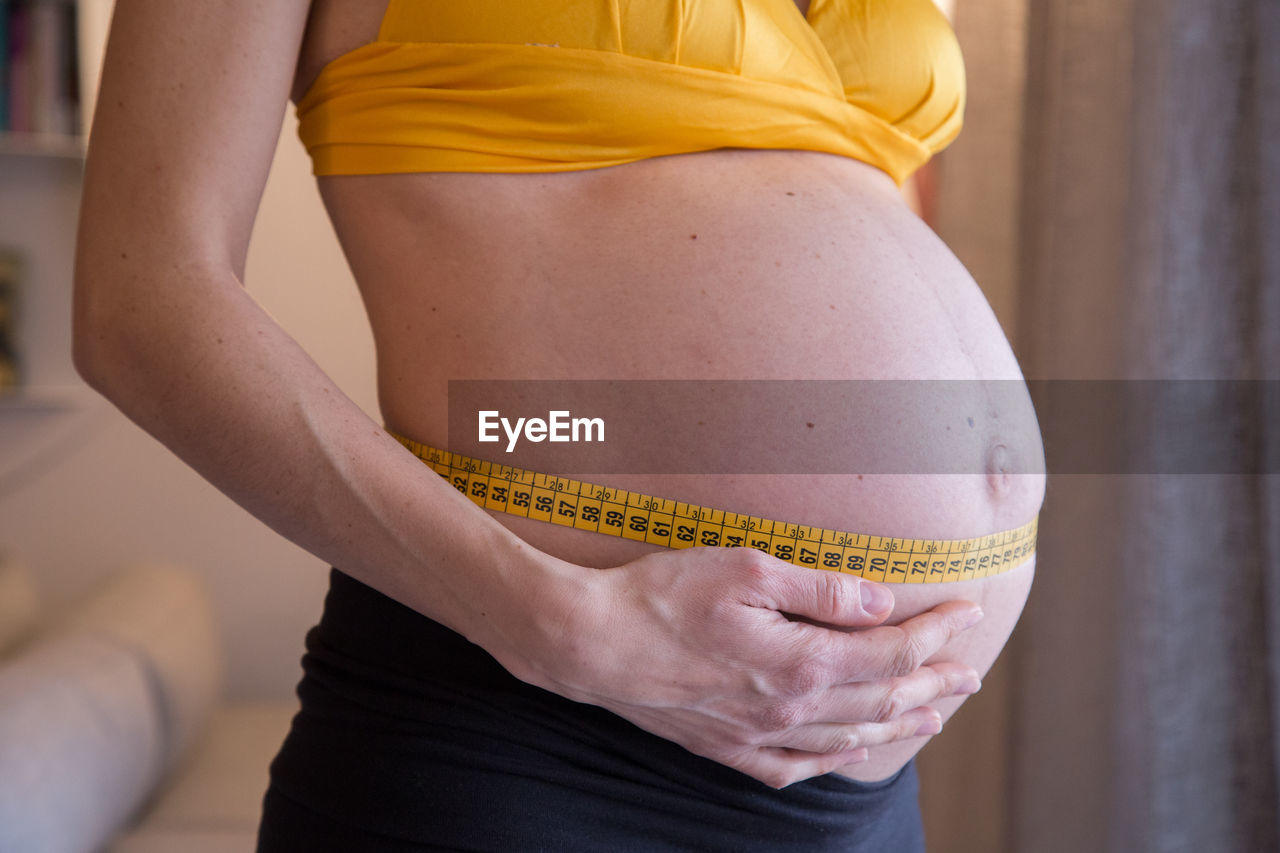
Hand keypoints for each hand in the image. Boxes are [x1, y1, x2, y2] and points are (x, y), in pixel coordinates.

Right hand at [527, 546, 984, 788]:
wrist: (592, 643)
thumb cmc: (663, 596)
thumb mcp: (748, 572)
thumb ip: (821, 592)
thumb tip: (882, 604)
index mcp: (802, 665)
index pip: (892, 652)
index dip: (936, 634)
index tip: (967, 613)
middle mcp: (789, 710)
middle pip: (882, 700)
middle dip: (934, 683)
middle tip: (970, 673)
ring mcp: (757, 736)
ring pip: (848, 738)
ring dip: (898, 723)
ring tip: (932, 713)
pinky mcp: (726, 747)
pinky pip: (795, 767)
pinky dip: (835, 760)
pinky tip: (850, 751)